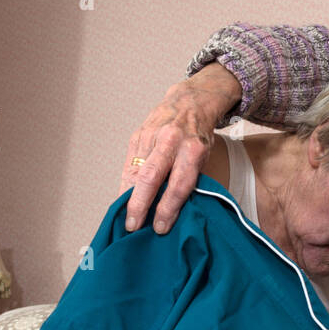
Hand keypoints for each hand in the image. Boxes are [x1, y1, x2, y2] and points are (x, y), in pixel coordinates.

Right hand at [120, 64, 239, 232]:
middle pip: (151, 177)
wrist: (189, 102)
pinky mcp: (137, 135)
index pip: (179, 183)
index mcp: (193, 148)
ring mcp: (151, 136)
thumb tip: (174, 211)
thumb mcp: (204, 156)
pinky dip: (126, 183)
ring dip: (128, 197)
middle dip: (140, 204)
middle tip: (133, 226)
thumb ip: (190, 178)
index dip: (168, 208)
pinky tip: (123, 199)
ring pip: (135, 171)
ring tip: (125, 218)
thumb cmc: (198, 136)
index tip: (160, 227)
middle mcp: (171, 141)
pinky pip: (128, 164)